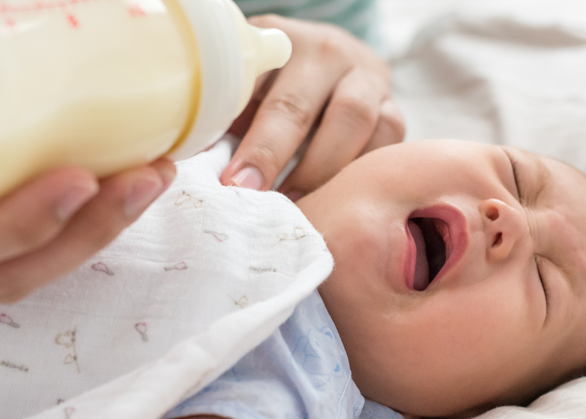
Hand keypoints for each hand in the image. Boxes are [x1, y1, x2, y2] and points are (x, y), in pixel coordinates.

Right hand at [0, 0, 174, 302]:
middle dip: (87, 231)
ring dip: (97, 232)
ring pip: (25, 269)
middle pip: (5, 269)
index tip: (81, 179)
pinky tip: (122, 185)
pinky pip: (25, 254)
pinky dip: (78, 226)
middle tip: (145, 176)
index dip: (17, 224)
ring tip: (151, 177)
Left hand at [220, 15, 404, 198]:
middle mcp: (328, 52)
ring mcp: (367, 78)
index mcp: (279, 43)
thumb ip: (221, 120)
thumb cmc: (276, 87)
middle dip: (280, 160)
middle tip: (260, 202)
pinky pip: (387, 143)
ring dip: (323, 173)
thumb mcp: (246, 90)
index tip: (235, 185)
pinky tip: (338, 199)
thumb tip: (191, 171)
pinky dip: (362, 175)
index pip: (259, 89)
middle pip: (306, 107)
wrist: (332, 63)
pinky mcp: (395, 108)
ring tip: (298, 208)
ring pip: (355, 123)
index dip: (252, 143)